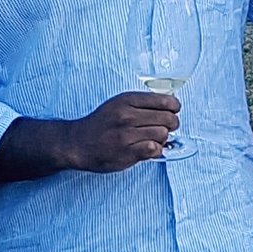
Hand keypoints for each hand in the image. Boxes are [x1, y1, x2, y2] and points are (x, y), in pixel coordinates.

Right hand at [59, 92, 179, 171]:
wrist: (77, 143)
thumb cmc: (101, 124)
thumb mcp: (118, 104)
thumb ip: (141, 104)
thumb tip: (171, 105)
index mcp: (127, 100)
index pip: (166, 101)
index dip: (174, 108)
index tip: (173, 112)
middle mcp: (127, 115)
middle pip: (168, 118)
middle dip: (171, 125)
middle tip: (165, 129)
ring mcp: (127, 134)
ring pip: (163, 134)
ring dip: (162, 139)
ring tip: (153, 140)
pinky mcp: (126, 151)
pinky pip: (154, 149)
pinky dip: (156, 150)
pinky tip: (148, 149)